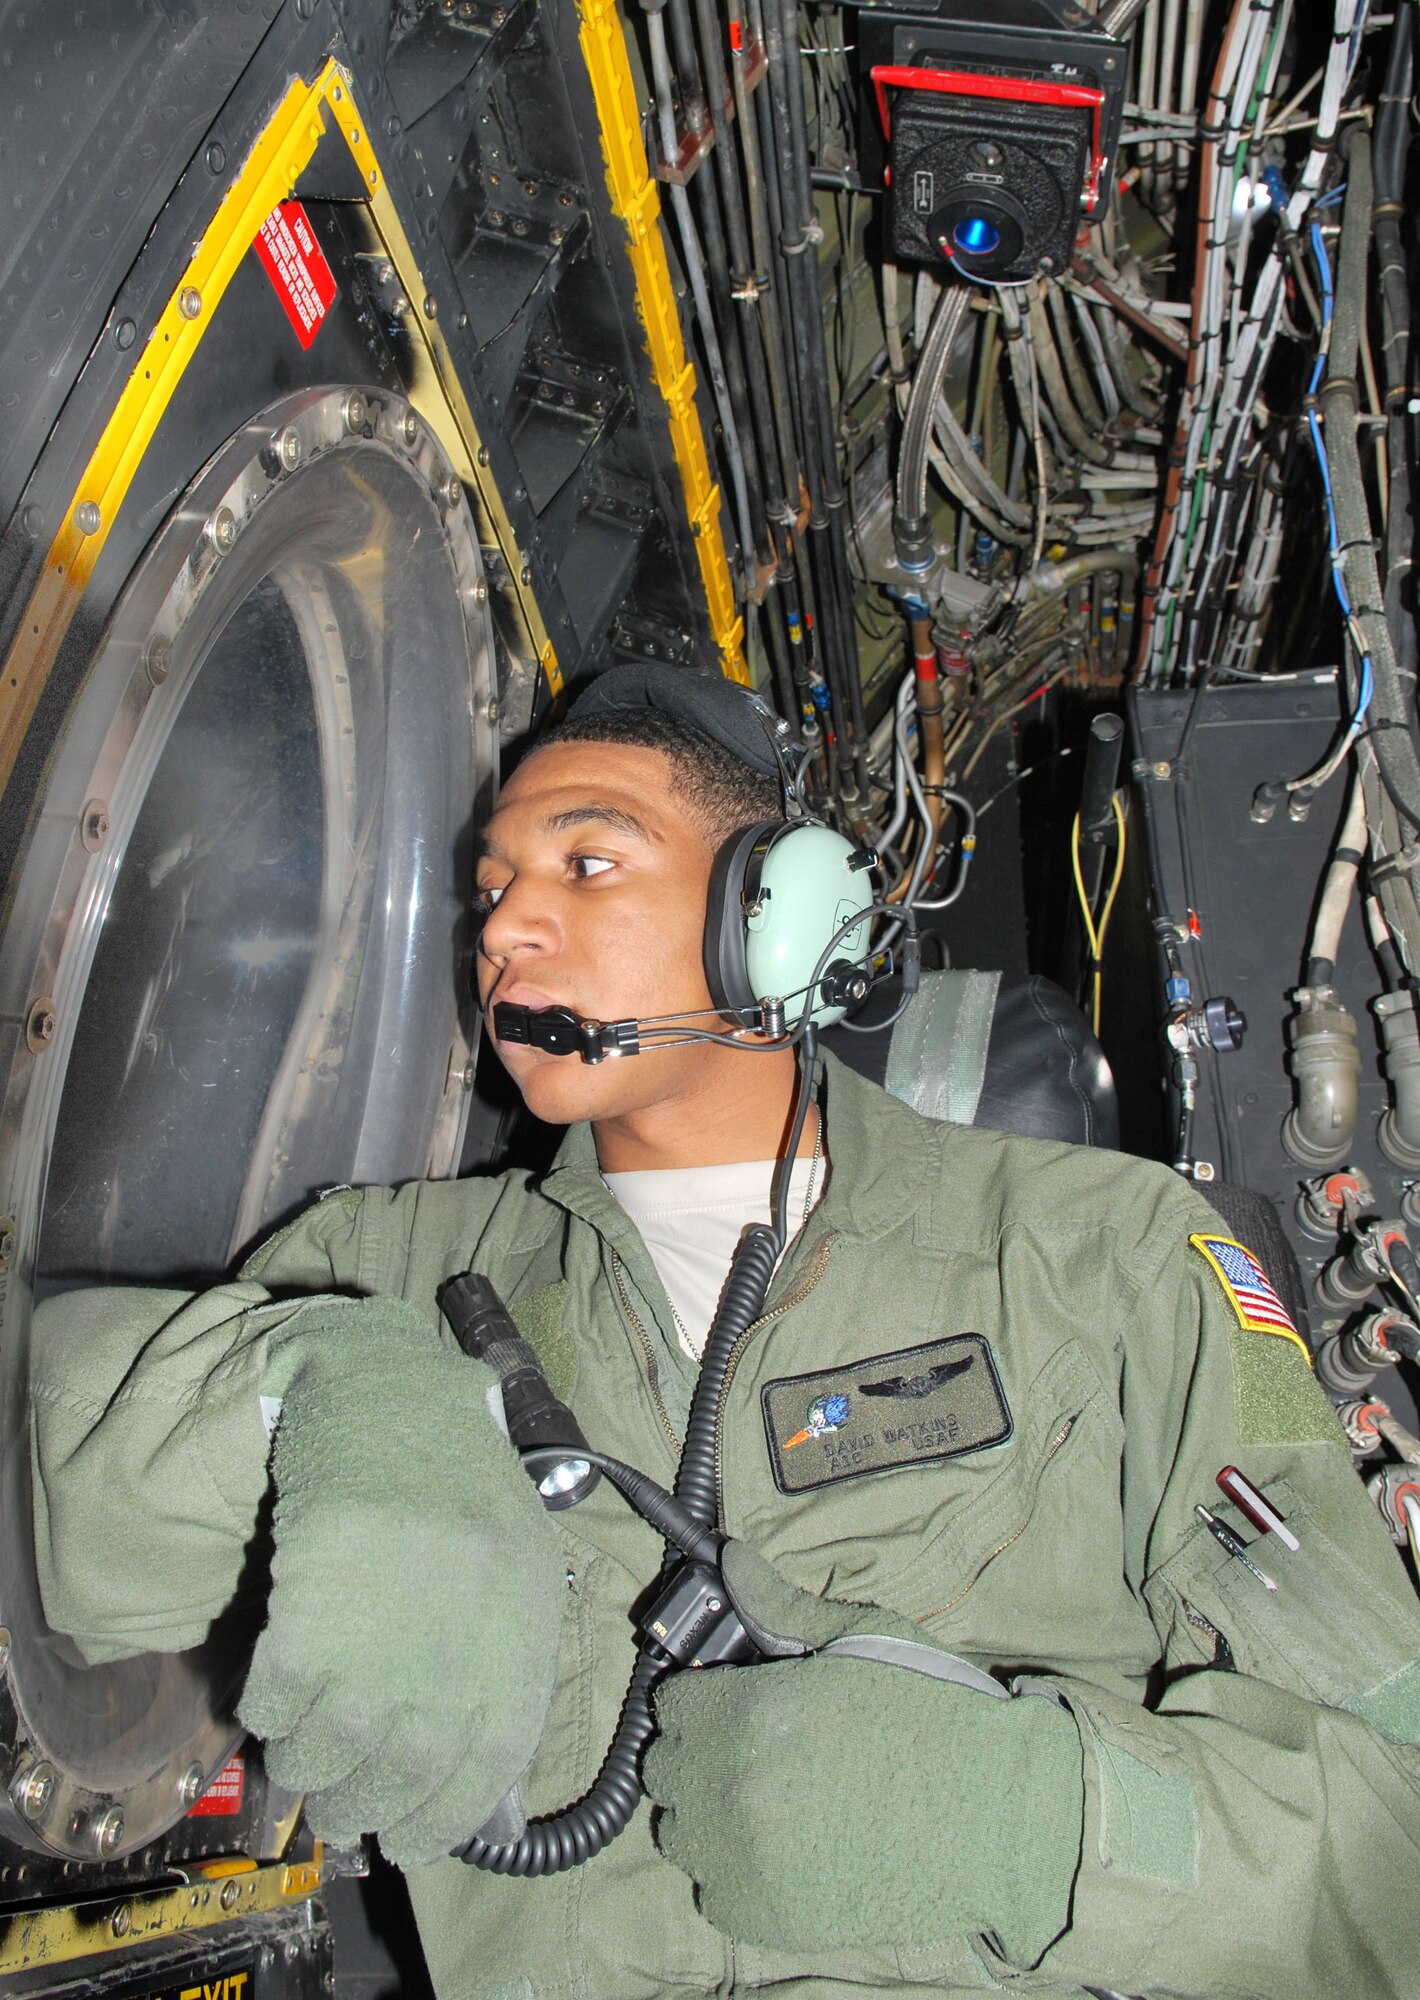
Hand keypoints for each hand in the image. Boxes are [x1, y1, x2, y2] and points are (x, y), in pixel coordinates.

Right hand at [238, 1295, 564, 1865]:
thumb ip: (502, 1665)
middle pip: (404, 1770)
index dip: (443, 1818)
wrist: (389, 1394)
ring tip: (301, 1761)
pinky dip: (269, 1713)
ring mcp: (388, 1609)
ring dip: (308, 1769)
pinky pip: (278, 1693)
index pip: (492, 1764)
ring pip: (332, 1746)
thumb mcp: (515, 1567)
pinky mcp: (319, 1585)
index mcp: (524, 1625)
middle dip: (365, 1807)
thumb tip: (479, 1787)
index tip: (408, 1840)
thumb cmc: (456, 1484)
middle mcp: (463, 1627)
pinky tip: (272, 1701)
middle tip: (343, 1811)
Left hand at [643, 1543, 1083, 1964]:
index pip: (671, 1704)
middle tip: (753, 1746)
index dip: (704, 1695)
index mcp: (749, 1713)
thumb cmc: (935, 1713)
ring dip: (711, 1813)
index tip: (734, 1699)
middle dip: (701, 1750)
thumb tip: (729, 1558)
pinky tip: (784, 1847)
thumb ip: (780, 1605)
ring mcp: (746, 1862)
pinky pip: (713, 1894)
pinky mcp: (768, 1918)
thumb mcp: (862, 1637)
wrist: (1000, 1814)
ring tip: (771, 1798)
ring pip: (682, 1834)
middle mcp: (733, 1791)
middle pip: (666, 1769)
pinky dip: (735, 1873)